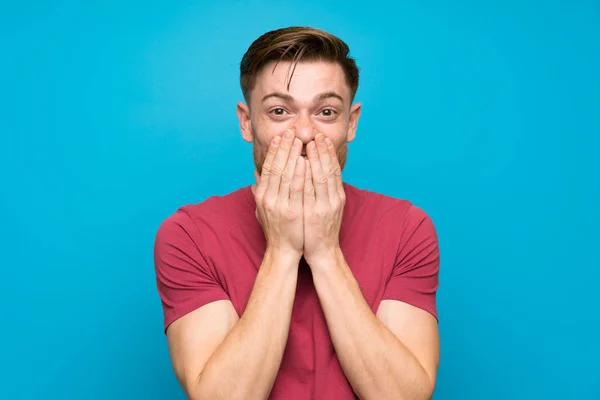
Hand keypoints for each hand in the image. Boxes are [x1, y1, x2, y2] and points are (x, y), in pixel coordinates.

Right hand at [253, 129, 305, 260]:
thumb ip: (260, 190)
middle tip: (291, 132)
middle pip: (276, 167)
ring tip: (299, 140)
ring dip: (292, 155)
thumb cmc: (276, 229)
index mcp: (262, 196)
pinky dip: (300, 173)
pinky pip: (297, 189)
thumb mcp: (262, 208)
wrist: (283, 251)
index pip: (268, 168)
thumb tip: (255, 174)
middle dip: (284, 148)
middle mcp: (268, 199)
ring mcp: (280, 206)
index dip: (274, 151)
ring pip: (286, 175)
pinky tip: (305, 160)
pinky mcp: (292, 213)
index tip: (280, 137)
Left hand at [303, 133, 345, 266]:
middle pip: (330, 169)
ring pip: (322, 177)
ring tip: (309, 143)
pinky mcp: (314, 214)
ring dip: (316, 159)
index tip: (322, 137)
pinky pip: (310, 191)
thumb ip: (318, 190)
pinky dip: (307, 176)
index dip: (328, 152)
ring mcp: (325, 206)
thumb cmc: (318, 229)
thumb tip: (310, 173)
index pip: (333, 169)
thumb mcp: (323, 207)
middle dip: (323, 150)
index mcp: (336, 196)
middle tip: (317, 133)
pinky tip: (302, 164)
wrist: (322, 252)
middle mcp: (333, 199)